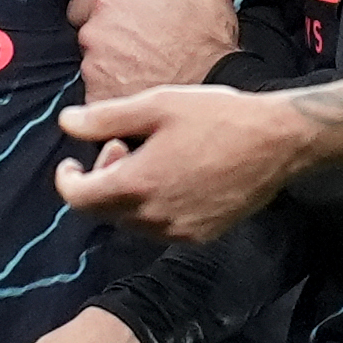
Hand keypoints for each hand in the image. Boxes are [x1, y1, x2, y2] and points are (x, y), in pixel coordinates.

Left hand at [53, 77, 307, 242]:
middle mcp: (153, 217)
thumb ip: (104, 118)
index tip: (71, 163)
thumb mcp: (156, 106)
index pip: (77, 198)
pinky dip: (154, 206)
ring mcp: (178, 231)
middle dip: (101, 179)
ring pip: (131, 221)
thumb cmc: (217, 117)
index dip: (67, 180)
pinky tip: (176, 176)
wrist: (277, 142)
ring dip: (128, 194)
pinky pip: (160, 228)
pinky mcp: (200, 236)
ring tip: (153, 158)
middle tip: (122, 144)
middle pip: (103, 210)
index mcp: (136, 185)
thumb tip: (65, 123)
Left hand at [66, 0, 239, 103]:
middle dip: (110, 39)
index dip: (104, 11)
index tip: (128, 19)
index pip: (84, 4)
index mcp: (109, 2)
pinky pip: (96, 95)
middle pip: (89, 35)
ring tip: (144, 69)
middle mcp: (94, 36)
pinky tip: (139, 89)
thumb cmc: (208, 34)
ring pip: (92, 65)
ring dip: (111, 67)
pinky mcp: (98, 101)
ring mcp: (94, 71)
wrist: (214, 86)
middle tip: (143, 45)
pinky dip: (112, 95)